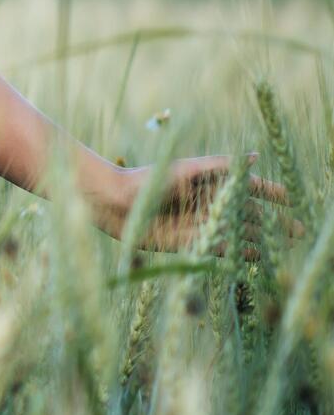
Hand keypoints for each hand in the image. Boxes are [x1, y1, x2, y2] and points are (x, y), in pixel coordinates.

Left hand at [84, 155, 297, 252]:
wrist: (114, 203)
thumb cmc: (149, 179)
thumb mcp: (188, 170)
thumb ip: (223, 165)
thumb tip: (257, 155)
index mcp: (211, 183)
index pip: (250, 188)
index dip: (272, 193)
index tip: (293, 199)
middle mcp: (209, 204)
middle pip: (250, 214)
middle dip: (275, 223)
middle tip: (300, 232)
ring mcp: (201, 224)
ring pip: (239, 233)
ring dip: (260, 240)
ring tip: (284, 249)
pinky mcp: (189, 243)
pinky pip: (220, 249)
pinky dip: (239, 254)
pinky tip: (256, 259)